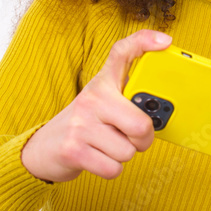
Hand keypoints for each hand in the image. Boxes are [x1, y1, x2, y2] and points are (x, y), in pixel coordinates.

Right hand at [20, 29, 171, 182]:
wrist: (43, 148)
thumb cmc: (85, 124)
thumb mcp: (103, 100)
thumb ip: (129, 94)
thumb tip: (162, 98)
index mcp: (102, 83)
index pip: (123, 52)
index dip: (145, 42)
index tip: (166, 42)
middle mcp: (91, 98)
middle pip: (141, 125)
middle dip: (143, 140)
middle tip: (132, 137)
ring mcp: (80, 124)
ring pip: (128, 151)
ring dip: (123, 156)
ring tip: (107, 146)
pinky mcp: (72, 150)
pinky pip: (113, 169)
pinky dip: (111, 169)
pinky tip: (98, 158)